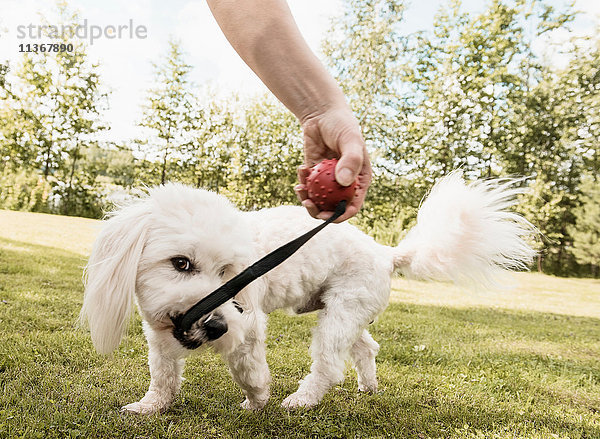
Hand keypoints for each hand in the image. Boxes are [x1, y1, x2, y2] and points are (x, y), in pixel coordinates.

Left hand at [294, 107, 371, 222]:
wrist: (322, 114)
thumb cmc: (341, 125)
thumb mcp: (350, 140)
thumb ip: (350, 160)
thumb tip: (344, 183)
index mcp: (359, 181)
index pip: (352, 206)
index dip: (341, 215)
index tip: (326, 215)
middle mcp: (345, 184)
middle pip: (333, 207)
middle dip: (320, 211)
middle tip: (308, 204)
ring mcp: (329, 180)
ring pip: (319, 200)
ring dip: (308, 199)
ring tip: (299, 189)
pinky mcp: (315, 174)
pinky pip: (308, 187)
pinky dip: (302, 183)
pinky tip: (300, 170)